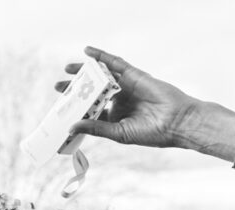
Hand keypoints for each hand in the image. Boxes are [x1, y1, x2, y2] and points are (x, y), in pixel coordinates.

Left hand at [56, 46, 202, 149]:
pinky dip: (102, 56)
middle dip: (76, 89)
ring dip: (85, 71)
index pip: (91, 110)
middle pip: (92, 92)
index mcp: (115, 117)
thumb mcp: (118, 132)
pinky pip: (115, 63)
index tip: (60, 109)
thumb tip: (71, 126)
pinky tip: (88, 51)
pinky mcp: (134, 75)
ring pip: (101, 76)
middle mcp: (119, 101)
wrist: (176, 123)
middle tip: (58, 86)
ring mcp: (126, 87)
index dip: (76, 109)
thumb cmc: (151, 133)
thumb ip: (95, 128)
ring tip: (68, 69)